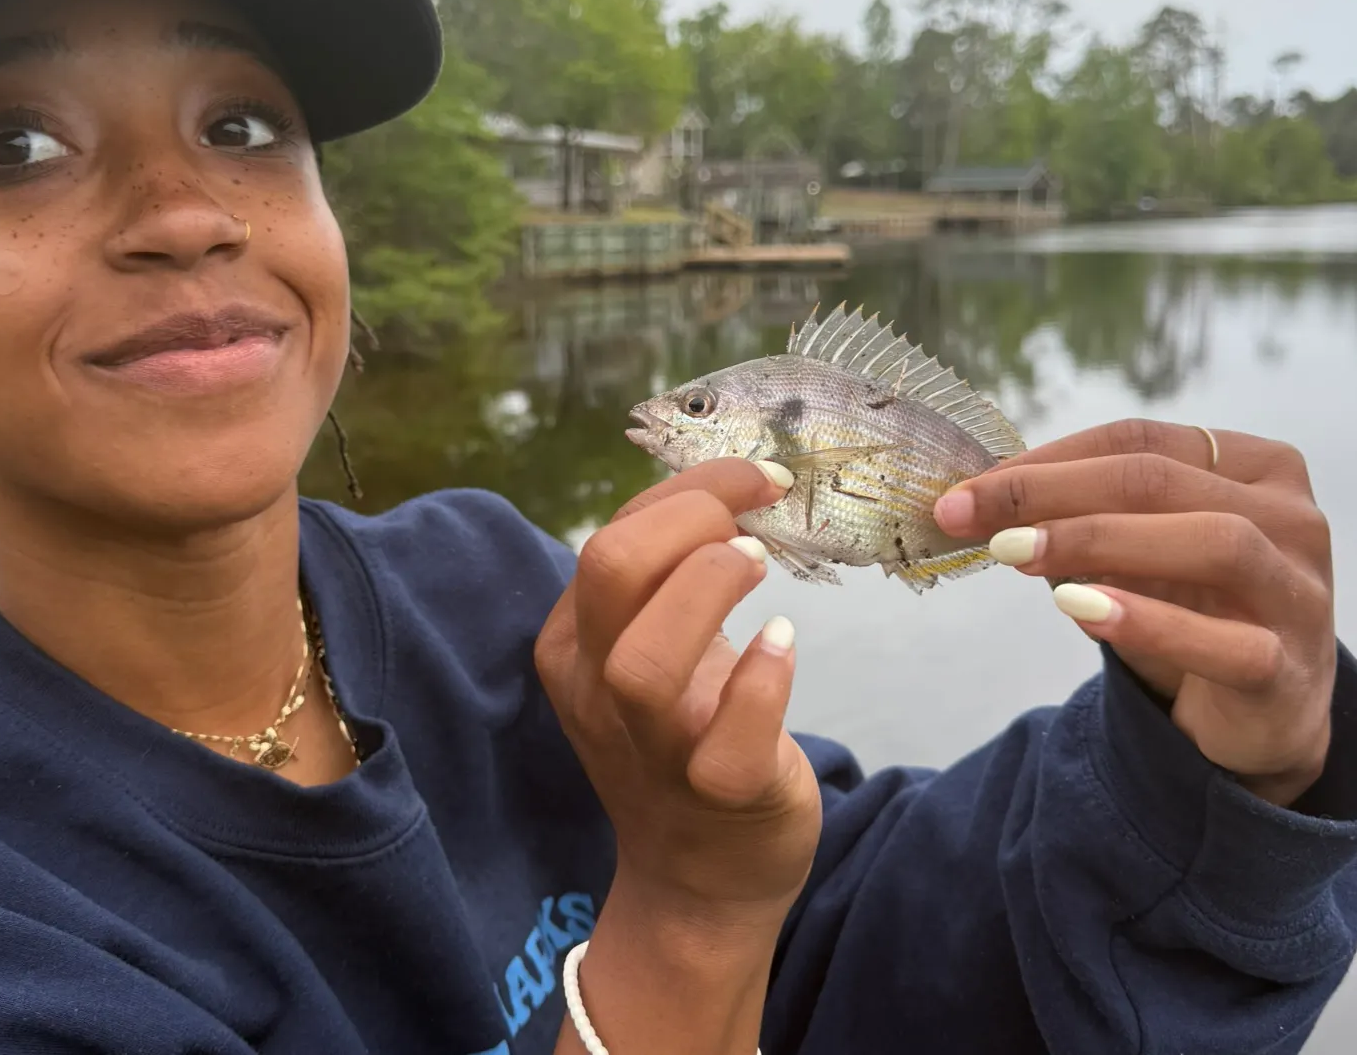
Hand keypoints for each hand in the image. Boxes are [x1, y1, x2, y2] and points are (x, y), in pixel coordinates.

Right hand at [537, 459, 821, 918]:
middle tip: (751, 522)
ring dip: (712, 587)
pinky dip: (764, 677)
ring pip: (647, 660)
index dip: (689, 488)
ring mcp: (653, 748)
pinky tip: (783, 641)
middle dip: (691, 519)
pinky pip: (730, 736)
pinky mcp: (719, 794)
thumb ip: (662, 577)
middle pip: (610, 573)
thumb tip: (723, 488)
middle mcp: (597, 691)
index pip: (609, 535)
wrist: (699, 877)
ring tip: (758, 568)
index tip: (756, 478)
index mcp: (574, 643)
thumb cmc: (684, 733)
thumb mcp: (647, 647)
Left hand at [934, 419, 1335, 807]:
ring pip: (1213, 541)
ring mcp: (1298, 593)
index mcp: (1253, 468)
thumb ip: (1077, 518)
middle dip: (1050, 493)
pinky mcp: (1289, 670)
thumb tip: (977, 502)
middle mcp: (1291, 518)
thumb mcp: (1135, 551)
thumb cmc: (1192, 608)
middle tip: (971, 517)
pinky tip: (1077, 608)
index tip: (968, 490)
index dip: (1045, 460)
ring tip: (1015, 554)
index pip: (1137, 441)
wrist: (1262, 715)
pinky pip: (1225, 642)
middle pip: (1160, 481)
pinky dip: (1147, 621)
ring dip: (1097, 540)